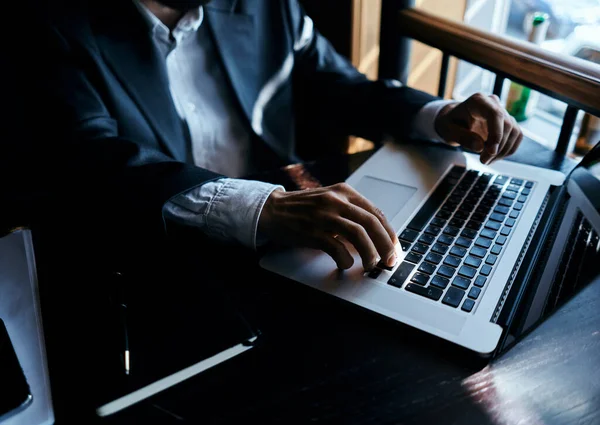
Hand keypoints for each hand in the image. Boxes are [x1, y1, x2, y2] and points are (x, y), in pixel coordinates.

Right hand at [258, 184, 397, 270]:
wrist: (272, 209)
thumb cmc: (303, 208)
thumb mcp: (330, 202)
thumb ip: (351, 213)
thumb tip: (377, 236)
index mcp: (344, 192)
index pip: (376, 213)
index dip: (389, 233)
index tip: (395, 248)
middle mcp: (336, 200)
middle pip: (371, 223)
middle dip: (385, 245)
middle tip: (390, 260)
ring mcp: (324, 215)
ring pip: (358, 235)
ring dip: (369, 254)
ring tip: (370, 266)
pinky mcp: (312, 230)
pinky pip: (336, 247)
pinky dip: (345, 259)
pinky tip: (345, 264)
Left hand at [434, 93, 523, 164]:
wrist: (453, 120)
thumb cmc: (449, 123)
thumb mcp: (448, 131)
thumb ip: (462, 137)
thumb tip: (480, 147)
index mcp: (478, 101)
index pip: (495, 114)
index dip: (496, 134)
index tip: (491, 152)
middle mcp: (493, 104)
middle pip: (507, 125)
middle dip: (498, 147)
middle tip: (484, 161)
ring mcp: (502, 113)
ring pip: (514, 132)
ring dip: (503, 151)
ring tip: (487, 160)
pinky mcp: (507, 123)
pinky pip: (516, 136)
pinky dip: (507, 150)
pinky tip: (494, 157)